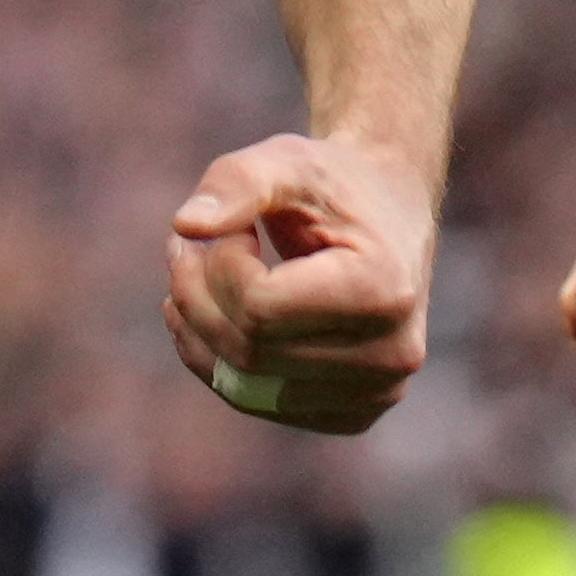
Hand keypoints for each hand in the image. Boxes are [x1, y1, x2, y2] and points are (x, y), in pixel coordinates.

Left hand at [168, 131, 436, 434]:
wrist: (390, 213)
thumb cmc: (335, 184)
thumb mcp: (289, 161)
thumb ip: (237, 182)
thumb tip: (186, 225)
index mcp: (384, 291)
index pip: (260, 307)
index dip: (222, 262)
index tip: (232, 224)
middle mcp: (391, 356)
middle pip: (249, 351)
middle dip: (198, 295)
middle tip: (184, 245)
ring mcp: (376, 394)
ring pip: (244, 387)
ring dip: (196, 331)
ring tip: (187, 277)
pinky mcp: (352, 414)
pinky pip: (258, 403)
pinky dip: (217, 361)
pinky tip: (210, 315)